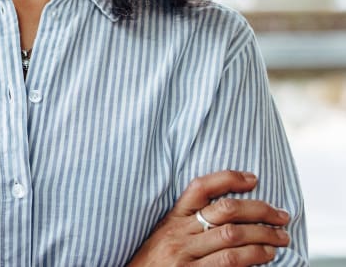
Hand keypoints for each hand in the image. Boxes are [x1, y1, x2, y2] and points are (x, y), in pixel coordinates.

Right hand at [127, 170, 290, 265]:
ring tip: (280, 238)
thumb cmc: (154, 263)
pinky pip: (229, 264)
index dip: (228, 178)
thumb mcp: (166, 236)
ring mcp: (186, 256)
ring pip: (231, 237)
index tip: (253, 179)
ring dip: (262, 236)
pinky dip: (252, 258)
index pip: (201, 187)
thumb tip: (228, 214)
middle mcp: (179, 233)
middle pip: (224, 211)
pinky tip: (266, 256)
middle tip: (281, 215)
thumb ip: (189, 223)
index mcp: (173, 218)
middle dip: (258, 210)